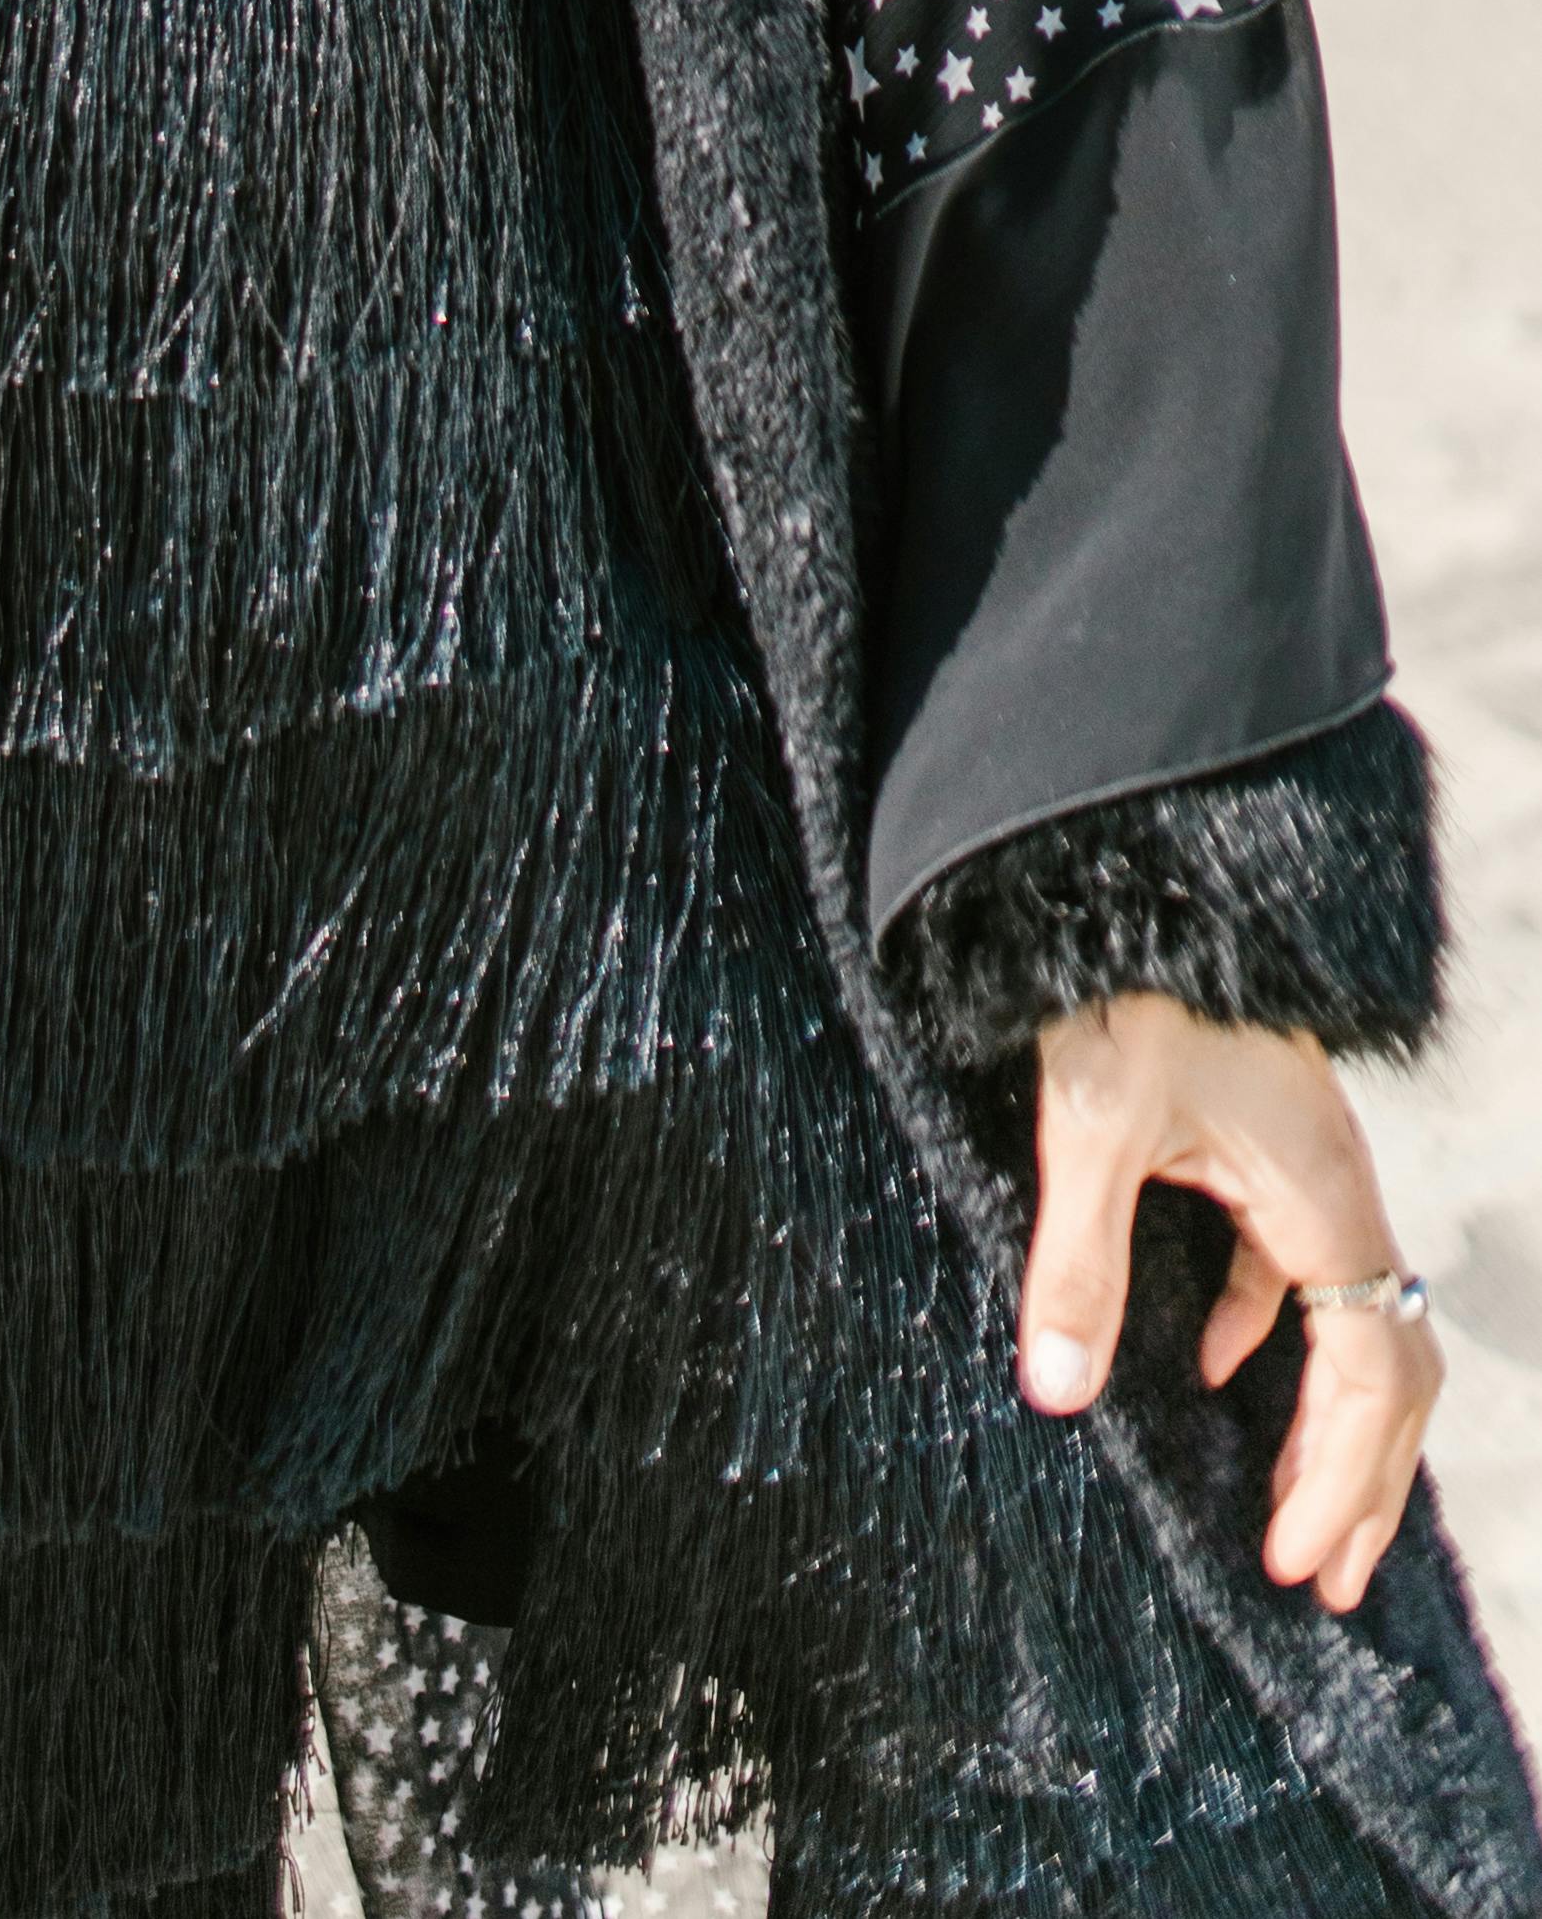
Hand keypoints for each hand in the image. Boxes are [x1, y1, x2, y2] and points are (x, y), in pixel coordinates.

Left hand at [1022, 993, 1439, 1613]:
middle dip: (1364, 1475)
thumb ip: (1076, 1260)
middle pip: (1391, 1359)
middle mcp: (1335, 1182)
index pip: (1372, 1372)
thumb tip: (1056, 1392)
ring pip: (1351, 1314)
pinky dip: (1265, 1336)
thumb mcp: (1089, 1123)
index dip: (1344, 1476)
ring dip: (1326, 1418)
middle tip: (1325, 1577)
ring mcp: (1305, 1160)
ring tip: (1289, 1509)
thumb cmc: (1118, 982)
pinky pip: (1292, 1265)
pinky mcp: (1262, 1137)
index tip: (1298, 1562)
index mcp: (1322, 1193)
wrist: (1121, 869)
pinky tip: (1205, 1369)